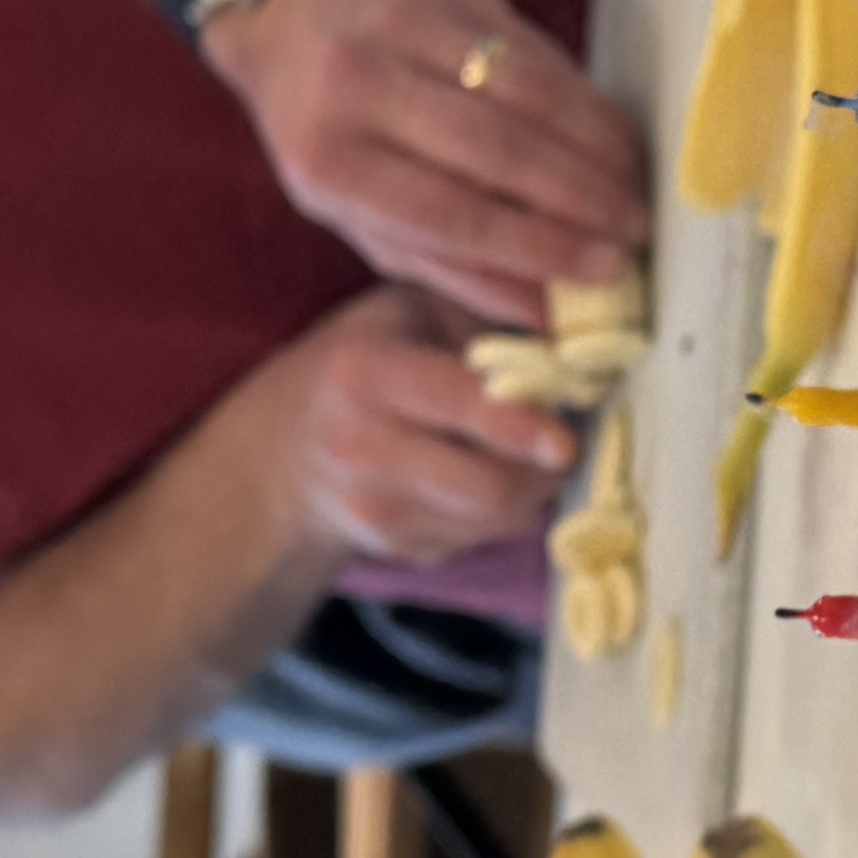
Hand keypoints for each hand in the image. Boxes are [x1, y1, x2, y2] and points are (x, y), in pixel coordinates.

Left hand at [207, 0, 648, 323]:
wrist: (290, 5)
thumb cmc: (332, 131)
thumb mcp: (364, 215)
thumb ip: (452, 268)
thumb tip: (548, 319)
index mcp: (328, 164)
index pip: (450, 213)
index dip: (538, 245)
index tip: (603, 270)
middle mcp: (354, 89)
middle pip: (494, 150)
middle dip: (578, 199)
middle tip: (633, 232)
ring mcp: (398, 29)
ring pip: (524, 94)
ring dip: (593, 147)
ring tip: (634, 187)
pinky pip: (531, 49)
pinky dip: (582, 98)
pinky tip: (613, 134)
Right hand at [254, 289, 576, 567]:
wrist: (289, 445)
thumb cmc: (367, 356)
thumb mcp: (408, 310)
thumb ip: (476, 321)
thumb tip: (564, 344)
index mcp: (363, 373)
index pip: (453, 402)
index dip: (516, 423)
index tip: (564, 441)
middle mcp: (359, 447)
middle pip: (484, 485)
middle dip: (543, 469)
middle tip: (568, 441)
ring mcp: (371, 508)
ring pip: (490, 520)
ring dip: (530, 490)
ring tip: (533, 455)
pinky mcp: (391, 547)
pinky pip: (476, 538)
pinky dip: (499, 512)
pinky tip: (484, 475)